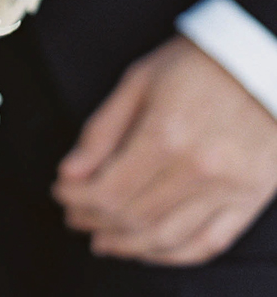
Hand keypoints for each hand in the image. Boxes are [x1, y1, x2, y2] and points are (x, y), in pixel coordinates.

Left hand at [54, 36, 276, 263]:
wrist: (263, 61)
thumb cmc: (199, 63)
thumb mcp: (140, 79)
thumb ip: (102, 128)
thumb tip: (70, 171)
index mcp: (165, 134)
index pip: (108, 189)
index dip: (77, 198)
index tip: (61, 191)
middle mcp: (197, 169)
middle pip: (133, 217)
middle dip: (94, 220)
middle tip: (74, 215)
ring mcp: (227, 190)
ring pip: (166, 238)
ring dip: (127, 245)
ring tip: (102, 238)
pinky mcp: (250, 200)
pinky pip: (207, 245)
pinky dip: (172, 255)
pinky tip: (148, 249)